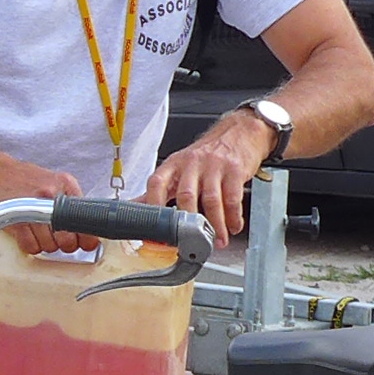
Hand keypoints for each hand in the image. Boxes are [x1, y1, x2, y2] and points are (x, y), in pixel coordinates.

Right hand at [0, 159, 92, 255]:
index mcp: (65, 184)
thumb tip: (87, 230)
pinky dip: (30, 247)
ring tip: (38, 232)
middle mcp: (51, 194)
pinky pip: (31, 247)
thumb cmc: (21, 180)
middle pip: (68, 239)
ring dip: (45, 246)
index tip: (86, 244)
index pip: (85, 219)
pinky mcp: (16, 221)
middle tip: (57, 239)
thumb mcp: (53, 182)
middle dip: (65, 245)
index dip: (87, 238)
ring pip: (50, 246)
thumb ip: (70, 201)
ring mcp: (33, 208)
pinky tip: (27, 235)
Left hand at [145, 114, 274, 244]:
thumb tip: (135, 207)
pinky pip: (232, 198)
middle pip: (185, 195)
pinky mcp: (235, 170)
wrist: (238, 133)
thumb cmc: (206, 155)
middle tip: (190, 242)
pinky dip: (233, 217)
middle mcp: (192, 163)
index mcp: (173, 165)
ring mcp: (214, 166)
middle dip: (188, 223)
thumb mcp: (179, 167)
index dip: (152, 205)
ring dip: (215, 225)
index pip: (156, 183)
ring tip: (217, 241)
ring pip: (211, 200)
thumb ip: (160, 189)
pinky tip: (233, 227)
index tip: (155, 229)